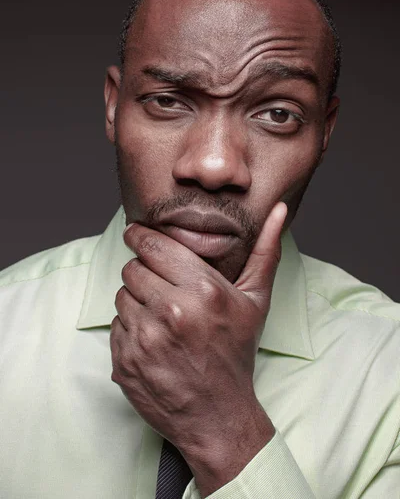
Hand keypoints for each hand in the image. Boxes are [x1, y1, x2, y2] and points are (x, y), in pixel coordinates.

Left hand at [110, 202, 286, 495]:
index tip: (136, 232)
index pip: (153, 245)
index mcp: (202, 290)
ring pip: (121, 294)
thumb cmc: (236, 354)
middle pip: (132, 267)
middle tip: (159, 284)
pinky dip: (129, 326)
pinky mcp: (125, 360)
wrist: (218, 416)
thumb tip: (280, 210)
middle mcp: (171, 310)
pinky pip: (115, 324)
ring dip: (136, 299)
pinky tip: (153, 338)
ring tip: (160, 315)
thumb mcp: (255, 301)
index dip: (140, 235)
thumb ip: (264, 251)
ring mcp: (145, 337)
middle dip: (142, 270)